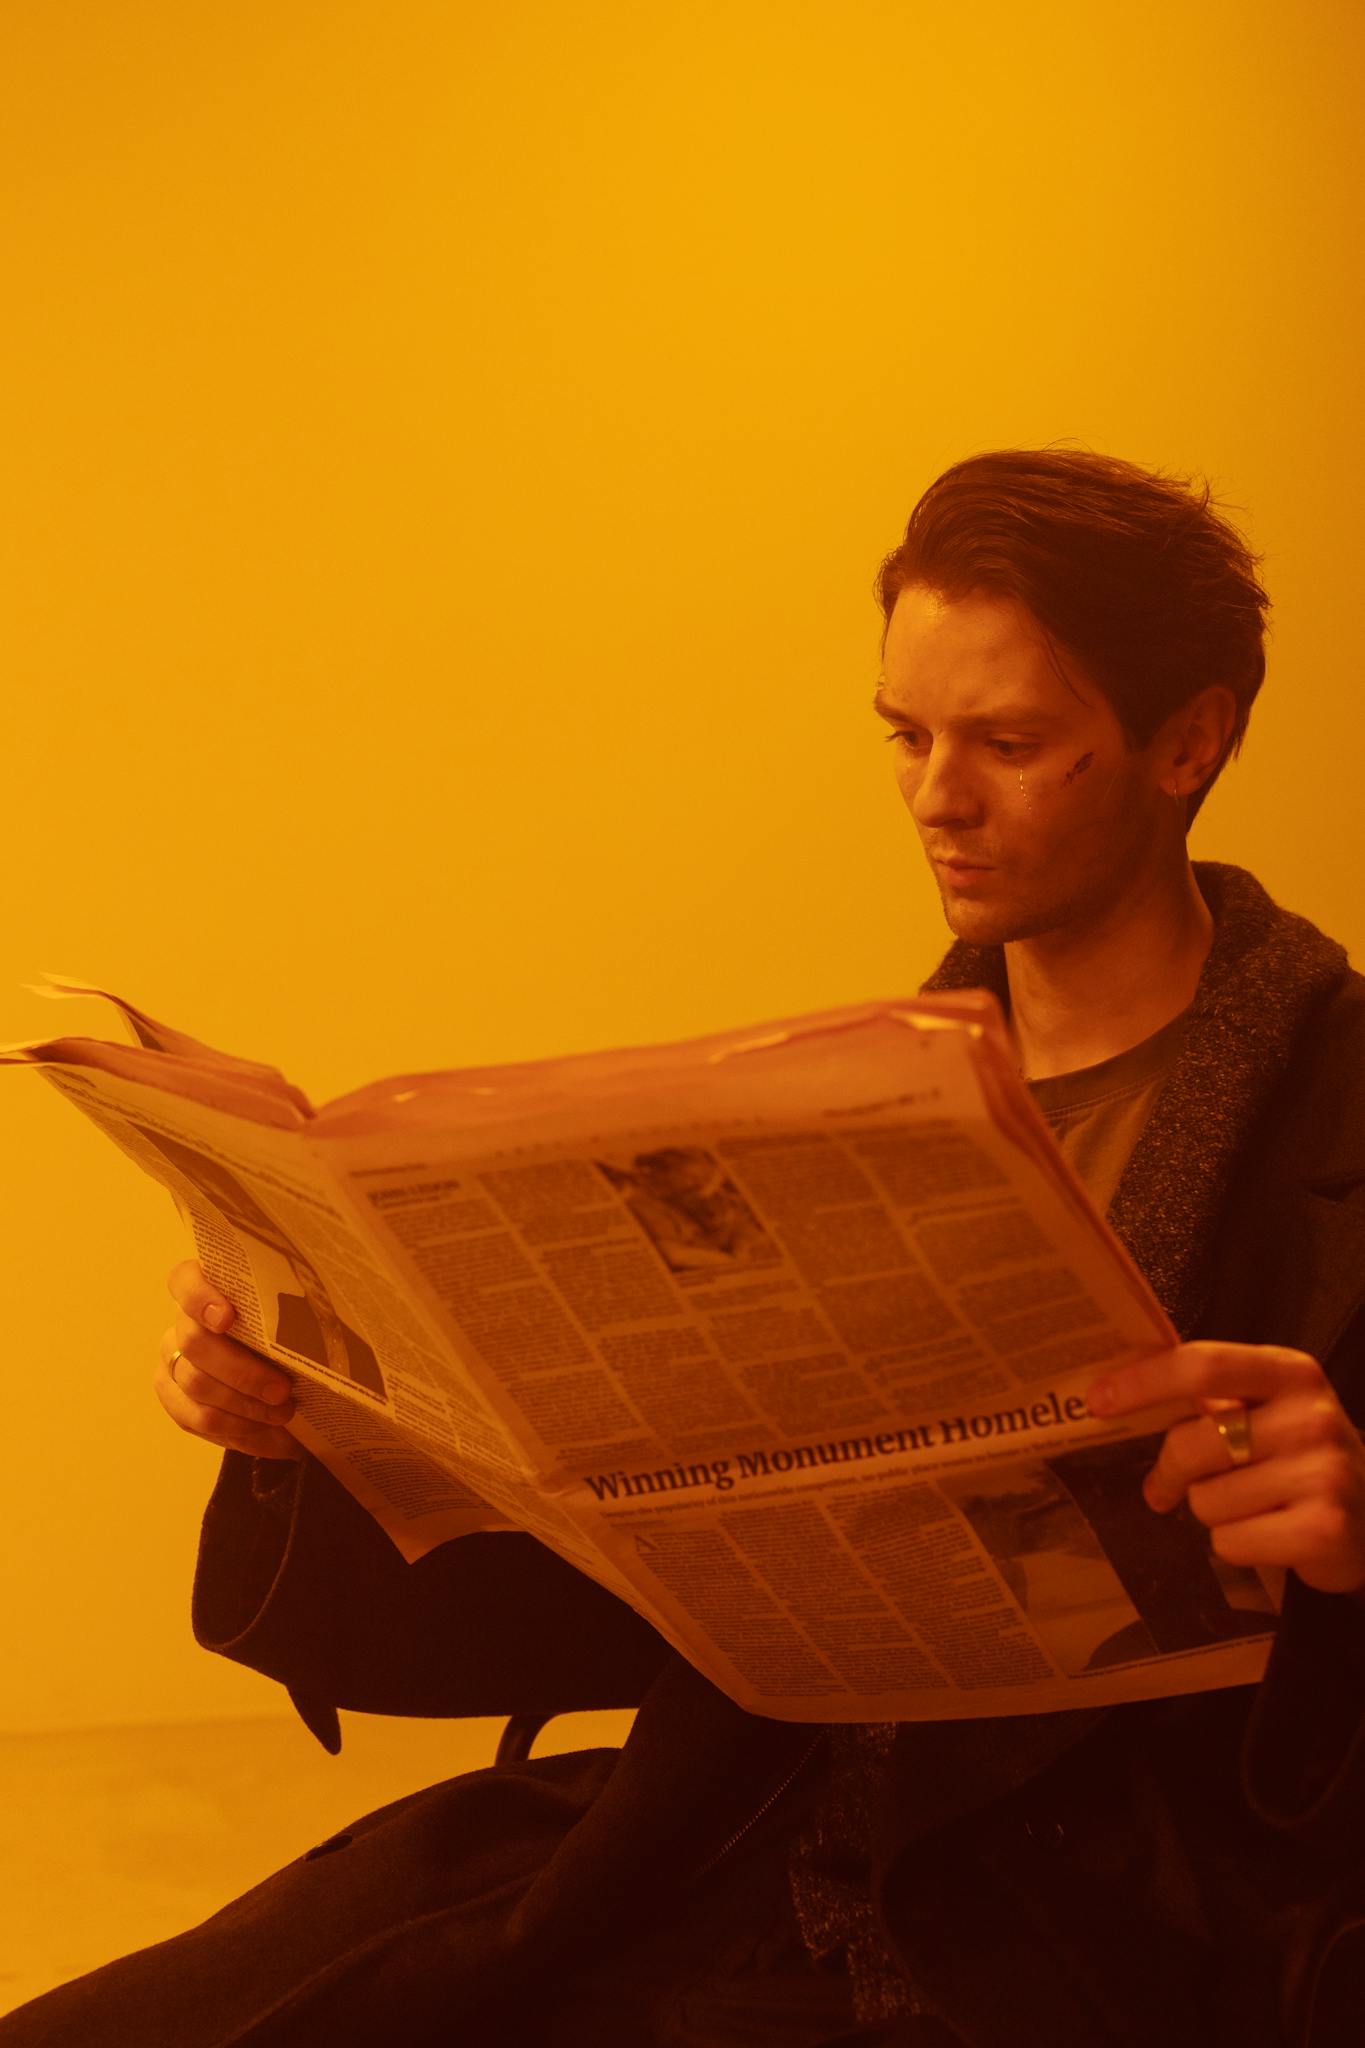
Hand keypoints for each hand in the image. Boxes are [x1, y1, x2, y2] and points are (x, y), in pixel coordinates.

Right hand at [155, 1258, 302, 1460]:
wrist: (288, 1384)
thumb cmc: (296, 1342)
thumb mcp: (301, 1324)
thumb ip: (296, 1316)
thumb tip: (319, 1330)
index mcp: (211, 1287)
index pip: (185, 1280)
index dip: (200, 1297)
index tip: (228, 1318)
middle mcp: (185, 1321)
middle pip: (195, 1341)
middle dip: (242, 1371)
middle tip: (282, 1391)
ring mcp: (174, 1359)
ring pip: (195, 1383)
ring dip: (244, 1405)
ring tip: (283, 1414)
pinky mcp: (173, 1397)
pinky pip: (195, 1417)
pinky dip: (235, 1428)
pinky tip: (265, 1430)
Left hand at [1087, 1342, 1364, 1595]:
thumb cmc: (1300, 1457)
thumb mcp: (1268, 1410)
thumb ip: (1206, 1397)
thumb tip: (1114, 1398)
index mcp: (1290, 1372)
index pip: (1203, 1364)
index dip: (1144, 1382)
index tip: (1097, 1400)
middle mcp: (1311, 1416)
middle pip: (1191, 1443)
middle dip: (1169, 1472)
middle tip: (1165, 1487)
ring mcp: (1323, 1473)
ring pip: (1205, 1500)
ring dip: (1214, 1511)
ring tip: (1254, 1507)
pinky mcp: (1325, 1529)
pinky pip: (1230, 1542)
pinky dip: (1237, 1545)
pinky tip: (1271, 1534)